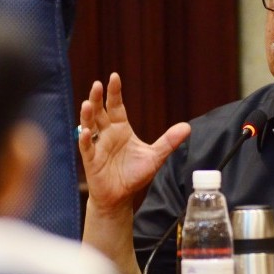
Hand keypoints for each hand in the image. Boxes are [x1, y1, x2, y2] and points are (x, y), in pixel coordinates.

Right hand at [79, 72, 190, 211]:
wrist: (121, 196)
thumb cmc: (134, 174)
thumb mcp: (155, 157)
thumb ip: (168, 141)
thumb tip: (187, 127)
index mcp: (120, 128)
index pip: (116, 106)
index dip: (114, 92)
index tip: (114, 76)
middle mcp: (107, 134)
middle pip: (100, 112)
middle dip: (98, 98)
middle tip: (97, 84)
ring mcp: (97, 146)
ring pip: (89, 126)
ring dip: (88, 115)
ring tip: (88, 103)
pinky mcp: (91, 161)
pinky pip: (87, 148)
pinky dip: (85, 139)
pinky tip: (86, 132)